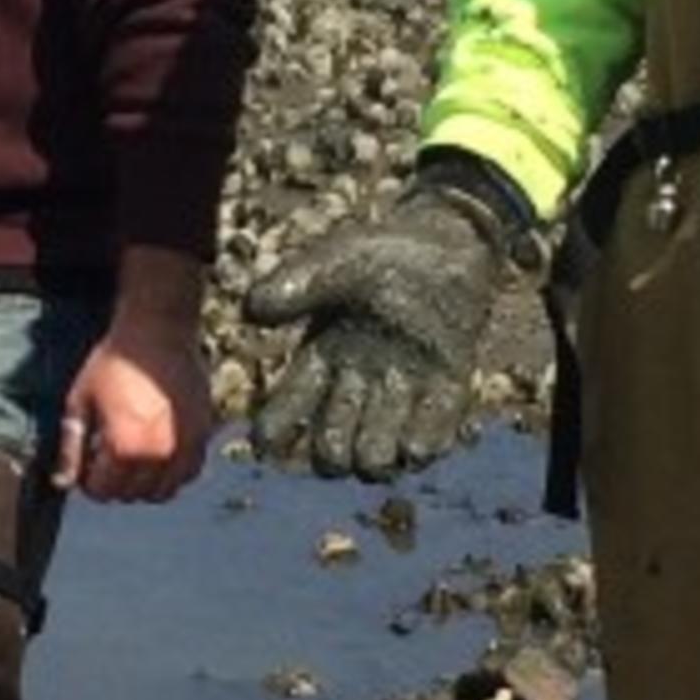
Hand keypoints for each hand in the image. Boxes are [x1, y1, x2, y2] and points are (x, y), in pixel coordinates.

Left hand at [55, 245, 213, 503]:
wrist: (159, 329)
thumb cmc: (114, 363)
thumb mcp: (80, 402)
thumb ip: (71, 447)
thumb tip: (62, 483)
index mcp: (125, 447)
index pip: (103, 491)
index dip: (89, 479)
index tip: (89, 459)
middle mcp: (160, 452)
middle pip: (132, 494)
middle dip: (116, 481)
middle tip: (110, 455)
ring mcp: (186, 443)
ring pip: (165, 490)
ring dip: (146, 482)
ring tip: (135, 457)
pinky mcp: (204, 430)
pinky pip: (191, 471)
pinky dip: (175, 472)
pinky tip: (161, 453)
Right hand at [241, 181, 507, 479]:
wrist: (450, 241)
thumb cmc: (387, 250)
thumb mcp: (337, 260)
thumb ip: (296, 282)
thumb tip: (250, 312)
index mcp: (320, 360)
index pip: (282, 417)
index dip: (271, 435)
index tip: (272, 437)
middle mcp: (355, 385)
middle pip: (330, 454)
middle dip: (335, 454)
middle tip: (349, 426)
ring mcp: (400, 392)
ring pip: (374, 458)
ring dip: (377, 458)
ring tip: (389, 440)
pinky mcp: (444, 390)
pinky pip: (429, 441)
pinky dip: (422, 447)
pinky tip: (422, 432)